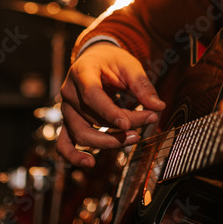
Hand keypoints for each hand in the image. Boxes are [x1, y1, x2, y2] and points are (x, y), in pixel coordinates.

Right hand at [56, 42, 165, 167]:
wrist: (95, 60)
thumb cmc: (112, 62)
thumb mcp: (130, 65)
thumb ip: (142, 85)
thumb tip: (158, 107)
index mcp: (82, 72)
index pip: (91, 95)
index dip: (109, 112)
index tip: (128, 124)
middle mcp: (69, 92)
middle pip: (91, 118)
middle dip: (119, 127)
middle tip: (148, 121)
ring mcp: (66, 109)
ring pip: (81, 134)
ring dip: (108, 142)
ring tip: (135, 138)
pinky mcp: (68, 123)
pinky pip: (64, 143)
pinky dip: (73, 156)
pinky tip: (89, 163)